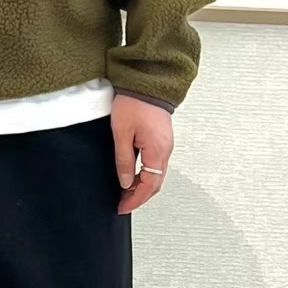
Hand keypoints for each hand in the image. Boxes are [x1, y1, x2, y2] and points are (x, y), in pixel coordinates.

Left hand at [111, 94, 173, 213]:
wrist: (148, 80)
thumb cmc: (134, 102)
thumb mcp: (121, 133)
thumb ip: (124, 160)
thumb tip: (125, 182)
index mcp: (157, 151)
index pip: (149, 186)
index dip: (135, 200)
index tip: (123, 207)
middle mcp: (165, 150)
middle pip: (156, 184)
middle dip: (139, 197)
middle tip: (122, 203)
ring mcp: (166, 145)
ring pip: (157, 175)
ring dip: (142, 186)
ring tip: (125, 192)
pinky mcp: (162, 139)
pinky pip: (156, 164)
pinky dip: (146, 175)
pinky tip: (134, 176)